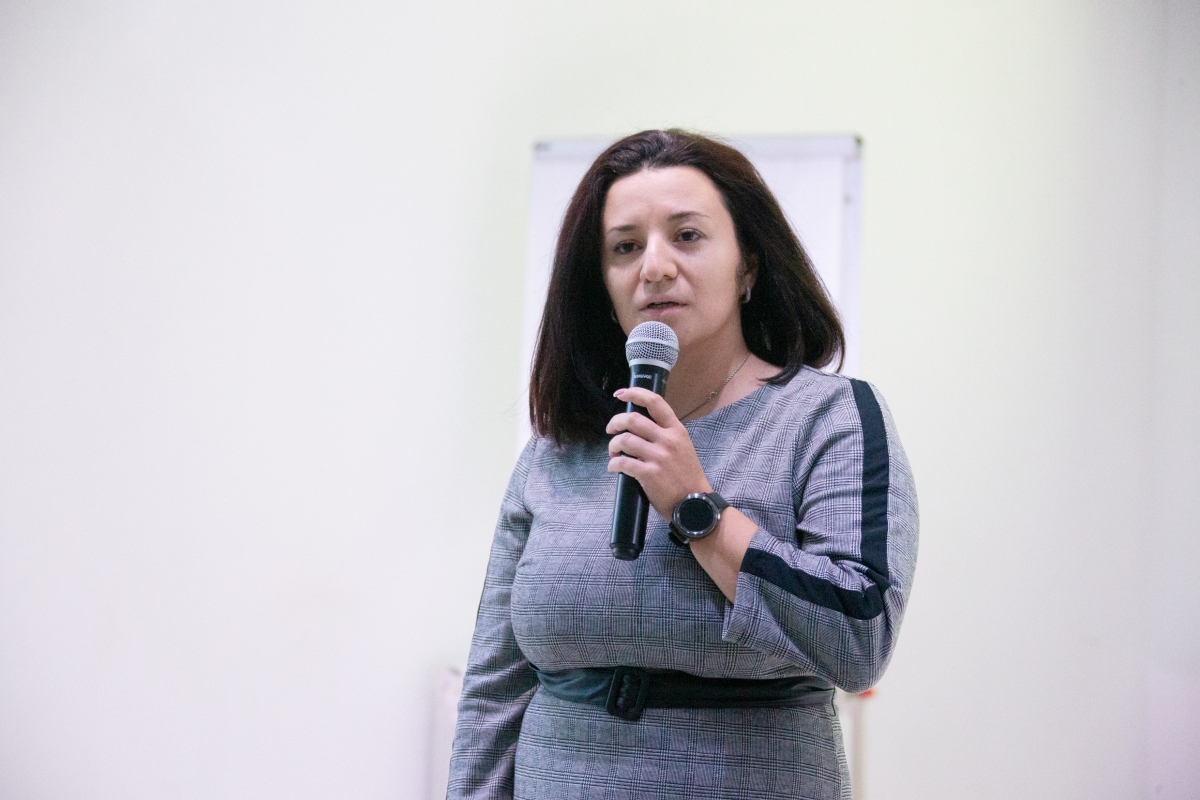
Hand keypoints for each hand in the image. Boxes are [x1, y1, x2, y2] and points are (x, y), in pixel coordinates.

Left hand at [606, 386, 711, 520]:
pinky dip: (613, 464)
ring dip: (613, 445)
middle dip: (615, 422)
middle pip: (633, 419)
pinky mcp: (649, 474)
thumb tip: (640, 427)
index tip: (621, 394)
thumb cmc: (688, 477)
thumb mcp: (683, 448)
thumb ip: (665, 435)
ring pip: (624, 440)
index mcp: (676, 430)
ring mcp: (658, 457)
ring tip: (613, 453)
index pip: (655, 402)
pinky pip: (622, 463)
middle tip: (610, 430)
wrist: (695, 505)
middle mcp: (667, 440)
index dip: (635, 393)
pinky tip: (614, 467)